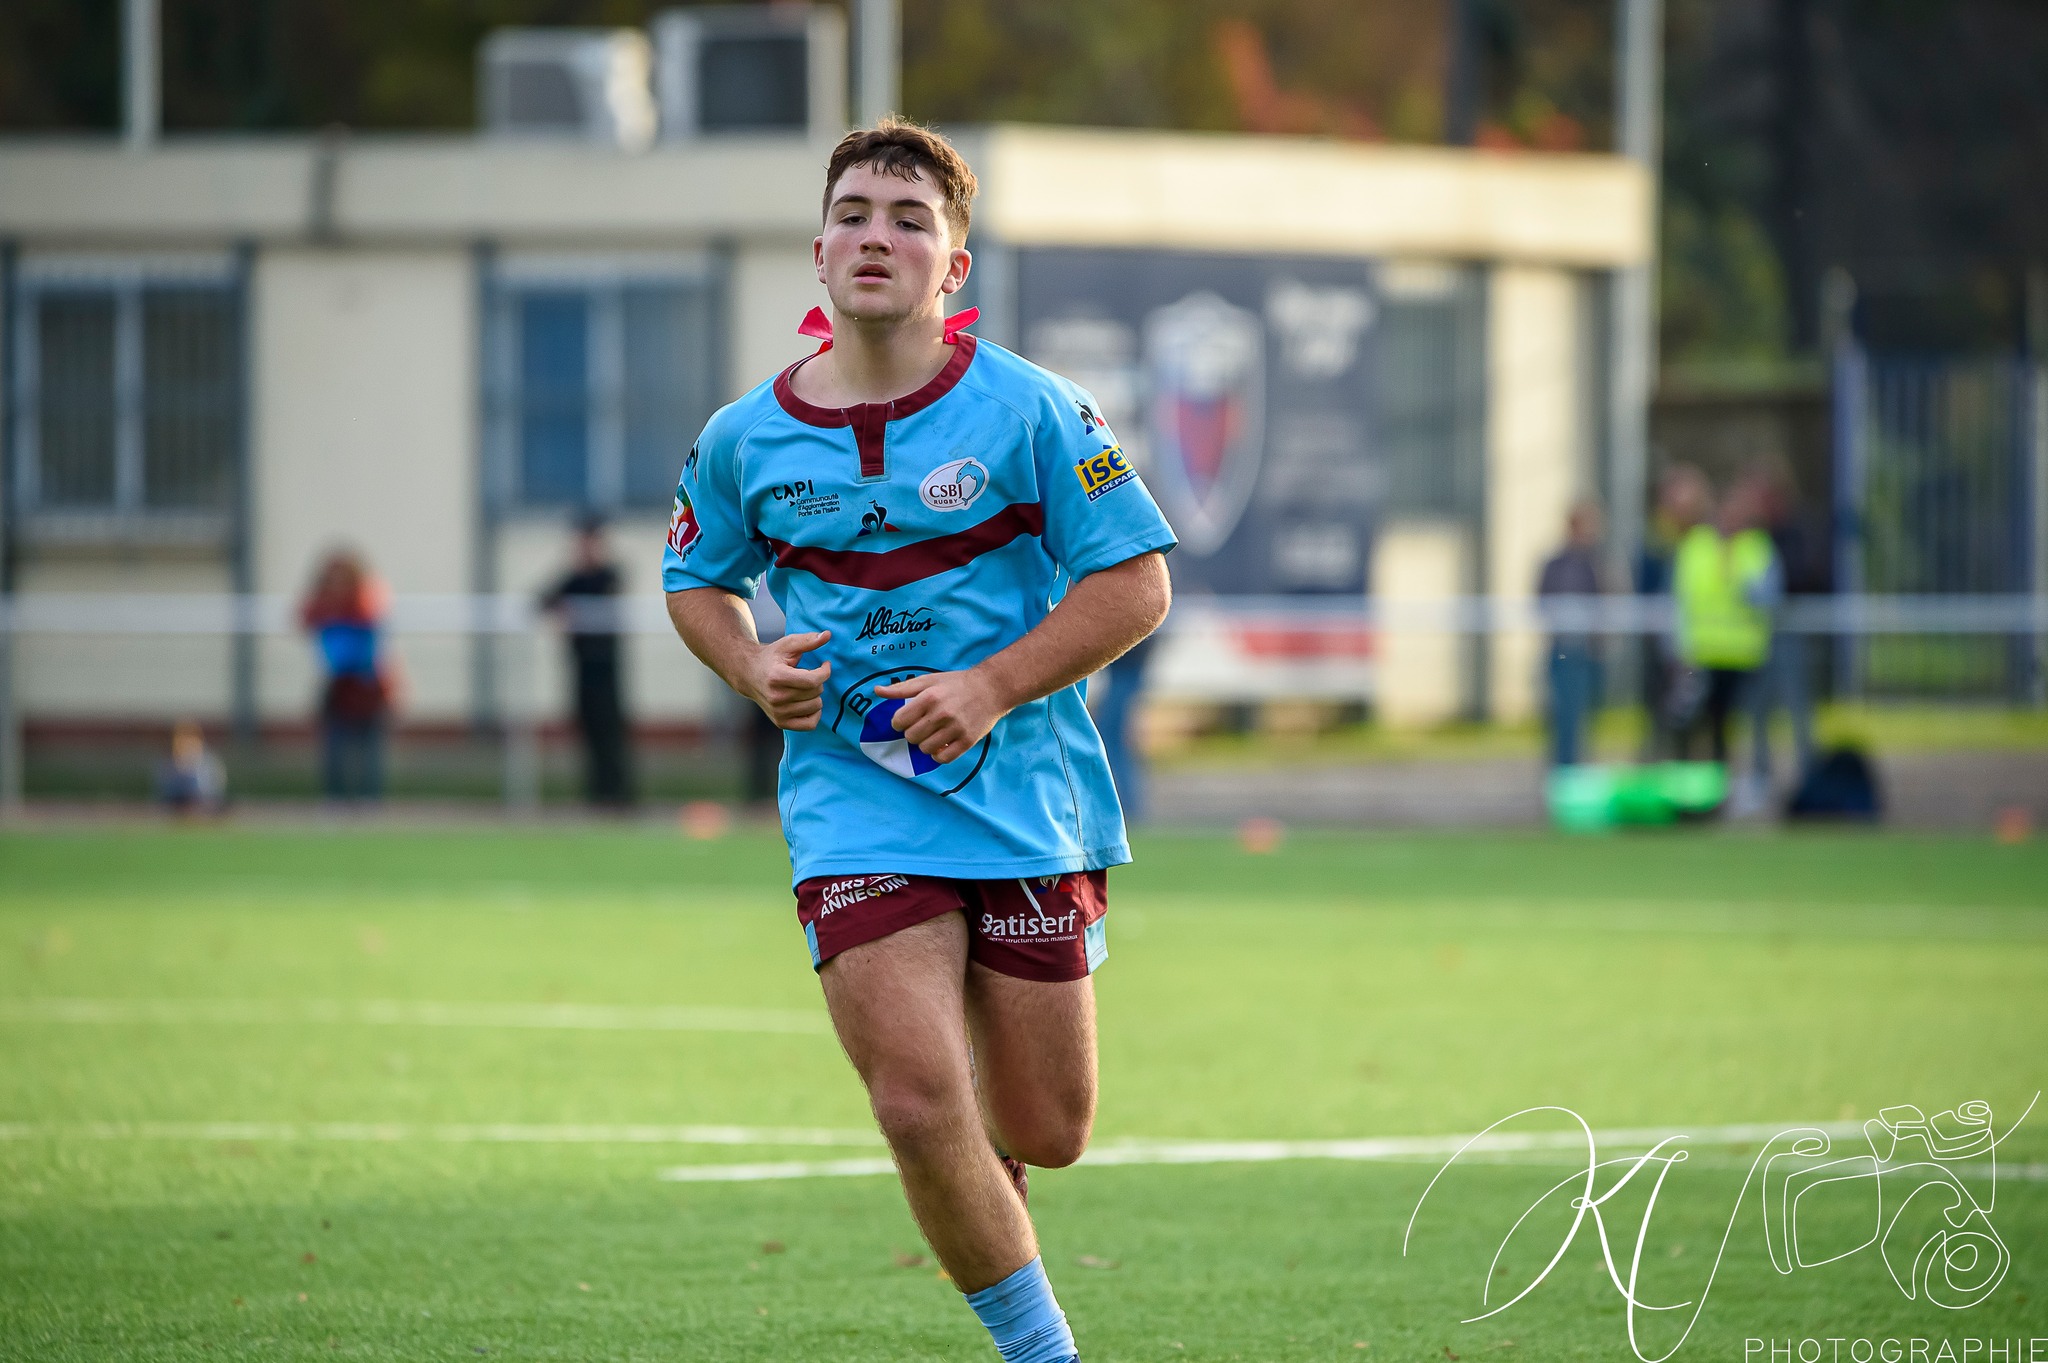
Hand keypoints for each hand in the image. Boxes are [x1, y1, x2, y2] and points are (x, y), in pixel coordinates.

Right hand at [745, 631, 831, 729]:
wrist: (748, 674)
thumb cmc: (771, 658)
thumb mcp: (787, 644)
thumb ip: (808, 640)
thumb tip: (828, 635)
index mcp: (777, 677)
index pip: (813, 681)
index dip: (825, 671)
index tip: (825, 665)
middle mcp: (776, 697)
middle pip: (816, 693)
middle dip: (818, 681)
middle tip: (808, 675)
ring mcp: (778, 712)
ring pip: (816, 707)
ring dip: (816, 695)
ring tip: (804, 687)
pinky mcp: (780, 722)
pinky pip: (810, 724)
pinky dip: (814, 713)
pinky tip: (808, 702)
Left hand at [874, 668, 1008, 763]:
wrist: (991, 688)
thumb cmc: (956, 684)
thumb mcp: (928, 681)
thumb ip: (901, 688)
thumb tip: (877, 690)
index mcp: (929, 697)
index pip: (899, 721)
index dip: (899, 723)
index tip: (907, 720)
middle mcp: (942, 713)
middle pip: (911, 737)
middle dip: (913, 733)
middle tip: (923, 726)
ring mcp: (956, 728)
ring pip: (925, 749)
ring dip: (925, 744)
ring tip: (933, 735)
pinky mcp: (968, 741)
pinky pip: (943, 759)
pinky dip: (938, 755)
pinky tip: (942, 745)